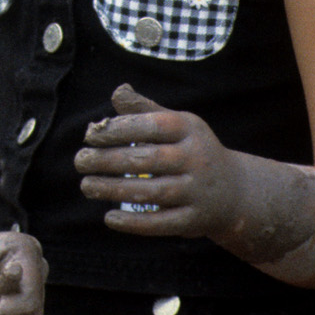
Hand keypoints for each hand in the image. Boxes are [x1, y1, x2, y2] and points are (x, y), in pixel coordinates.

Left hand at [74, 84, 247, 241]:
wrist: (235, 191)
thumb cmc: (192, 150)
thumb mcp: (177, 123)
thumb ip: (145, 109)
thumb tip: (117, 92)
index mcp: (190, 129)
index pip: (152, 126)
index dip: (120, 129)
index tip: (90, 136)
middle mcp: (197, 159)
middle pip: (148, 160)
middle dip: (108, 161)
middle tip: (79, 161)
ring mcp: (198, 191)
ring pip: (152, 192)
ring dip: (114, 190)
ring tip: (87, 186)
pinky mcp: (194, 220)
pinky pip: (161, 223)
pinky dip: (134, 223)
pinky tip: (109, 217)